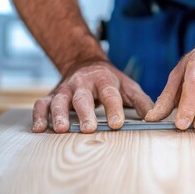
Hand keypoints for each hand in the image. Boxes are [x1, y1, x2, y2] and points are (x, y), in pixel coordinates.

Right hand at [32, 61, 153, 132]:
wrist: (85, 64)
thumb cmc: (110, 81)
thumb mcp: (128, 87)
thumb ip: (141, 102)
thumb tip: (155, 118)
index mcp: (104, 81)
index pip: (110, 95)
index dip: (113, 109)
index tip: (116, 123)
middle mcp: (83, 84)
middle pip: (83, 98)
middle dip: (85, 113)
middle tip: (88, 129)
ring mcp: (65, 90)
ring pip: (59, 101)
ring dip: (58, 115)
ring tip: (61, 129)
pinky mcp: (52, 96)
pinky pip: (41, 104)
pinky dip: (38, 115)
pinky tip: (40, 129)